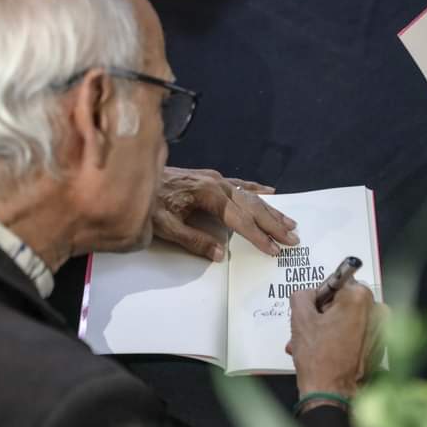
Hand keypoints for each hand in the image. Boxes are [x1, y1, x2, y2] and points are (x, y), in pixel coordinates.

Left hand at [153, 167, 298, 260]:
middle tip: (293, 239)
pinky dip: (256, 189)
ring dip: (270, 210)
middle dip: (273, 224)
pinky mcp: (210, 177)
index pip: (240, 220)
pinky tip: (269, 192)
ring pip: (250, 196)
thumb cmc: (147, 201)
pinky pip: (239, 184)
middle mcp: (217, 183)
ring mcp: (215, 178)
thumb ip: (194, 241)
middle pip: (252, 207)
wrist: (133, 171)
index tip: (274, 250)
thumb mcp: (165, 226)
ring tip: (290, 222)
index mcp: (208, 195)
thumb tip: (220, 254)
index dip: (259, 237)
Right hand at [286, 281, 387, 403]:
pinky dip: (343, 338)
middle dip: (325, 313)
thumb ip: (302, 295)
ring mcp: (382, 329)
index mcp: (358, 298)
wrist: (333, 394)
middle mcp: (376, 310)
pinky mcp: (382, 344)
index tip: (316, 309)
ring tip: (315, 343)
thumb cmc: (320, 361)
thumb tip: (308, 293)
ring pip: (350, 318)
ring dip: (331, 327)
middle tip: (312, 328)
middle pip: (345, 301)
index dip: (321, 297)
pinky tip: (328, 350)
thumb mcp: (300, 319)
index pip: (336, 282)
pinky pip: (359, 332)